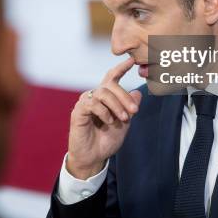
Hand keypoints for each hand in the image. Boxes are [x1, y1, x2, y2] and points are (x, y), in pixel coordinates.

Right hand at [66, 57, 141, 178]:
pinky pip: (93, 103)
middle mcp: (94, 96)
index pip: (112, 77)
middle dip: (125, 96)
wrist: (95, 158)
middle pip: (110, 84)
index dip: (121, 67)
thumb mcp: (125, 123)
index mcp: (105, 96)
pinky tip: (109, 121)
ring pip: (103, 93)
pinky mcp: (78, 111)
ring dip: (117, 105)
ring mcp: (86, 102)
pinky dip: (104, 111)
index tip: (132, 60)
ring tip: (122, 119)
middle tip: (134, 111)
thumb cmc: (107, 139)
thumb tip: (138, 92)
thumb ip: (130, 107)